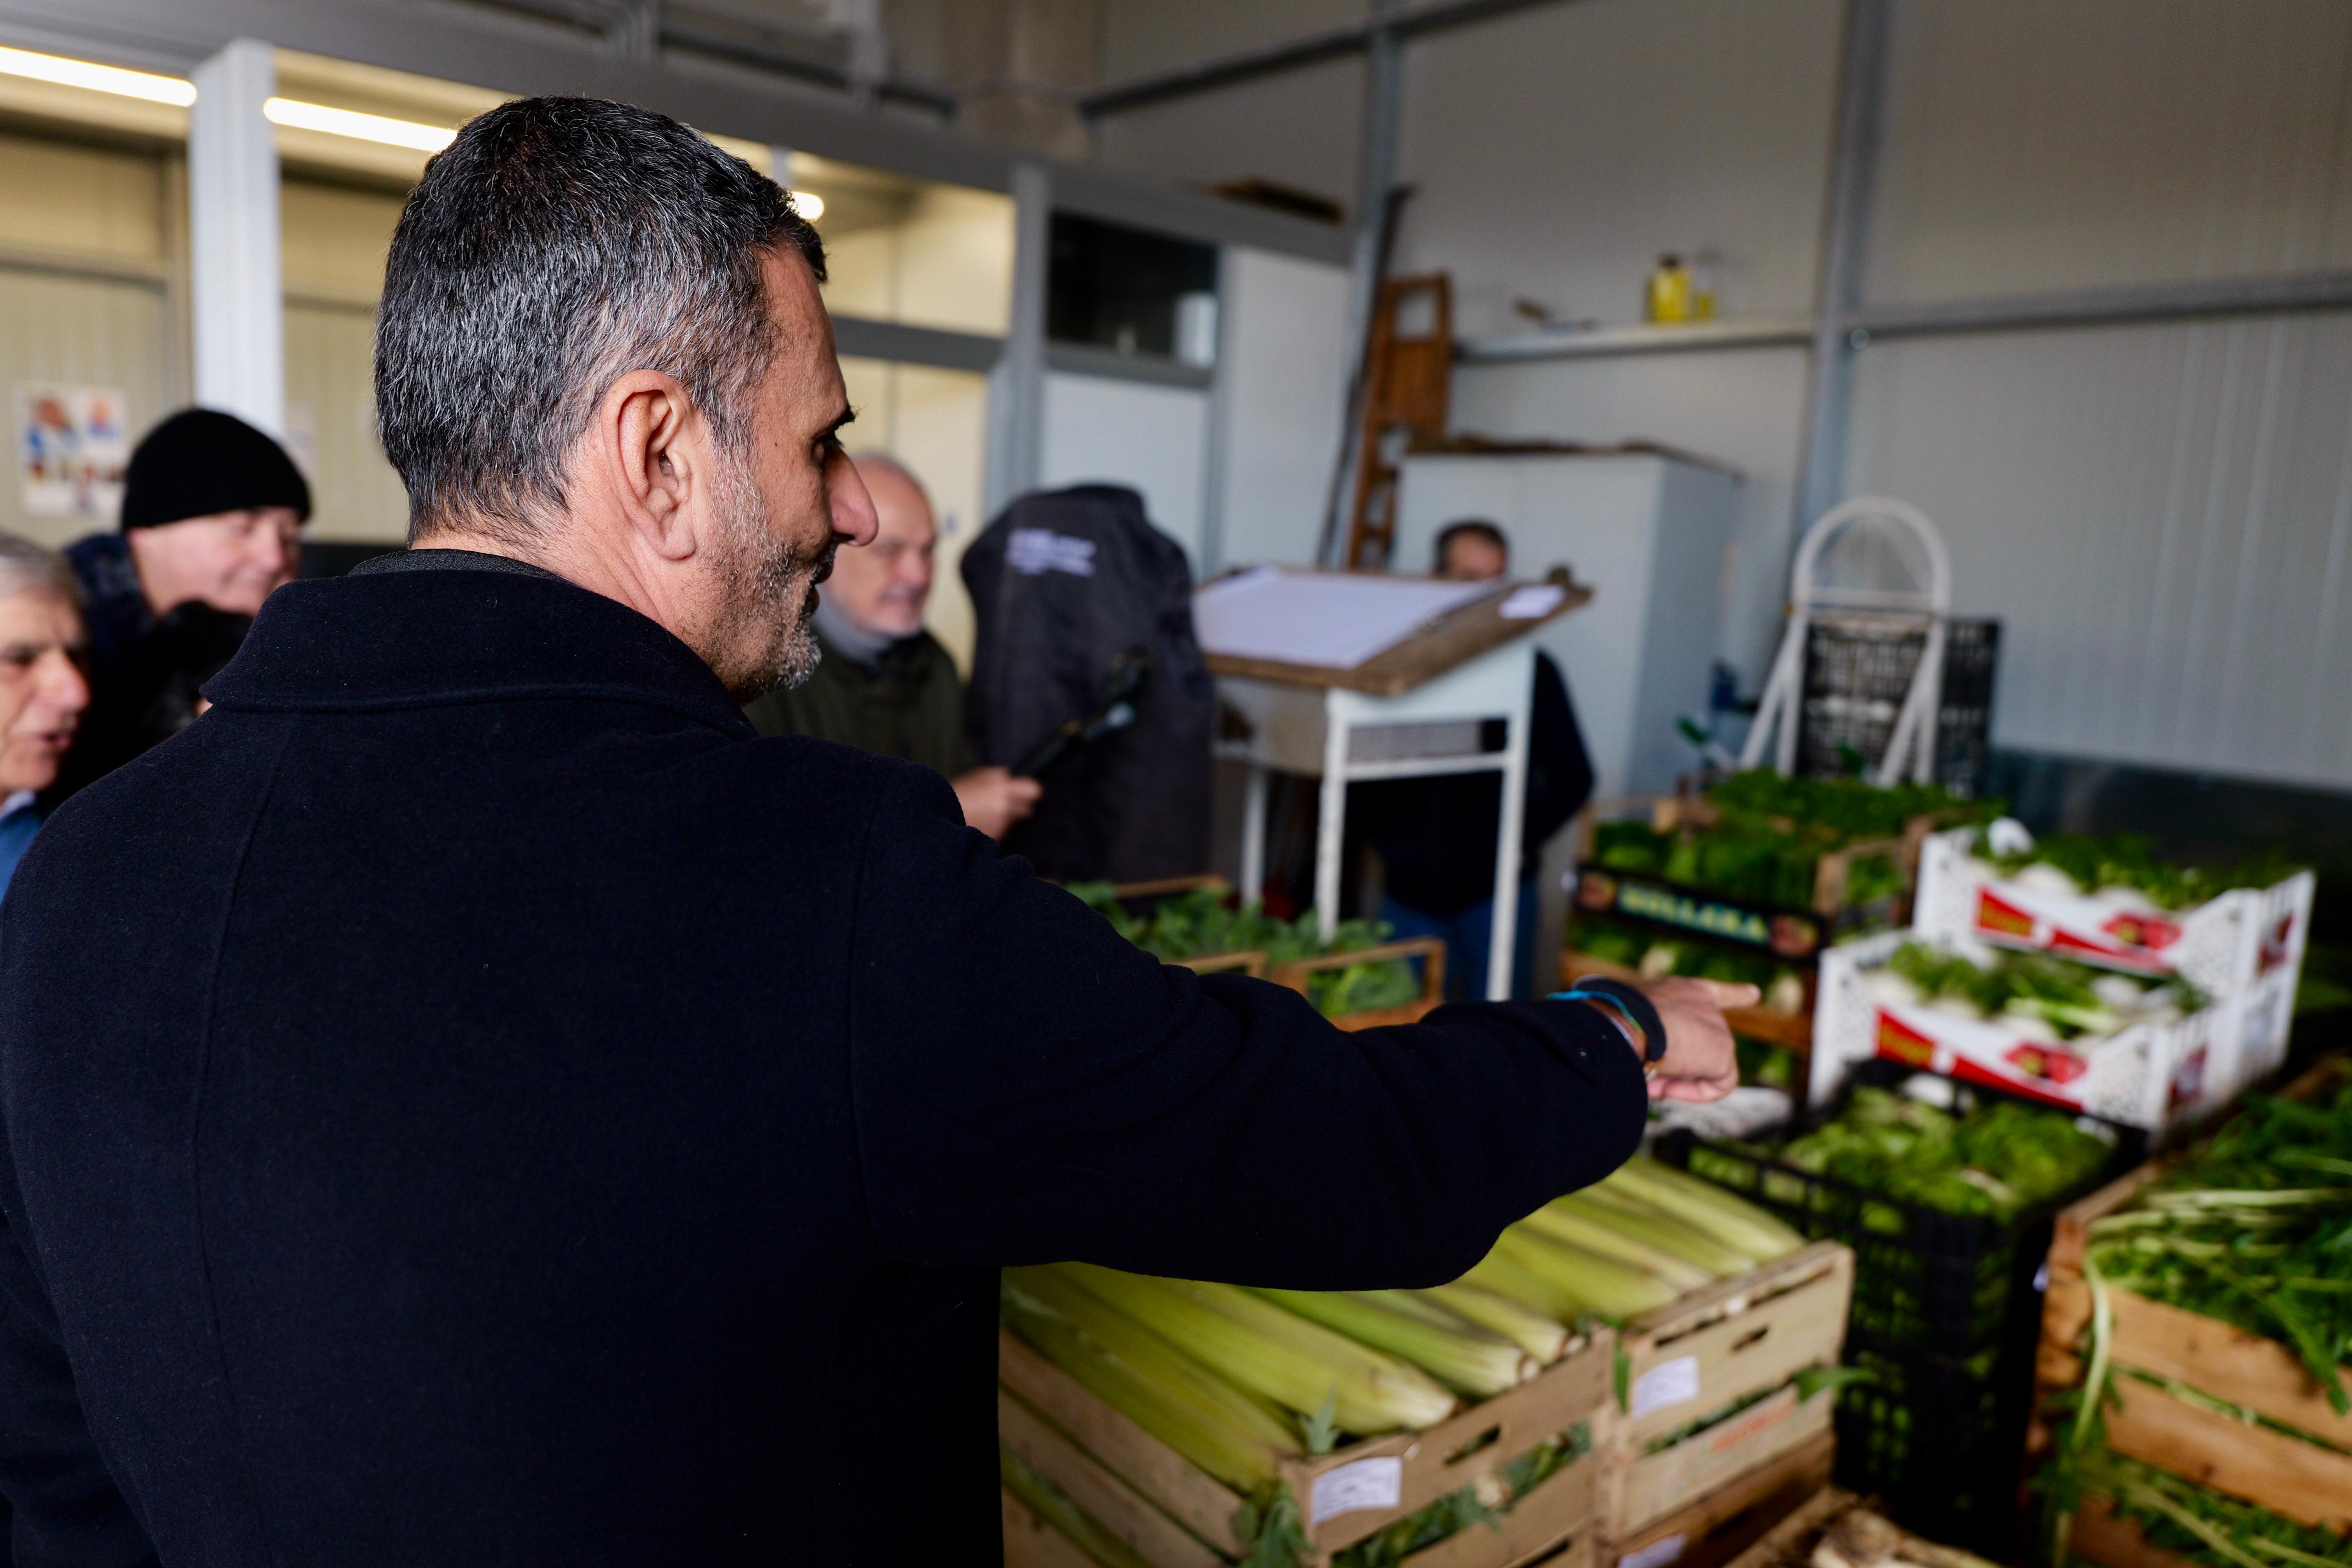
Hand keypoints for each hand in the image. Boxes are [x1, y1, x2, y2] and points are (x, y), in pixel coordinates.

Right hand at [951, 766, 1041, 840]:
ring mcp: (1001, 826)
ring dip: (1006, 817)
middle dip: (1019, 806)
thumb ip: (997, 775)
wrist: (940, 820)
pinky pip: (1003, 830)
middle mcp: (1005, 809)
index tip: (1026, 792)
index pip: (1034, 791)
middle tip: (1004, 802)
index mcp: (1002, 790)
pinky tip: (981, 822)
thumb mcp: (976, 777)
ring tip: (985, 812)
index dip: (1030, 791)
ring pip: (1014, 820)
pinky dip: (996, 826)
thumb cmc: (957, 795)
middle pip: (1027, 809)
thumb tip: (1009, 777)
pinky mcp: (996, 838)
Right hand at [1631, 977, 1751, 1103]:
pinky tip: (1668, 1088)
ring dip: (1673, 1079)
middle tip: (1648, 1077)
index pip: (1712, 992)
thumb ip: (1648, 1042)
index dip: (1734, 994)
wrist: (1626, 1021)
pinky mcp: (1723, 1050)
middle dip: (1678, 1066)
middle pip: (1702, 1042)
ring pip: (1701, 1067)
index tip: (1754, 994)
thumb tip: (1652, 1073)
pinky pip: (1718, 1083)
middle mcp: (1702, 1003)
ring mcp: (1716, 1026)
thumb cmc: (1617, 1022)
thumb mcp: (1632, 1025)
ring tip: (1648, 1079)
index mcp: (1680, 990)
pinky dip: (1694, 1092)